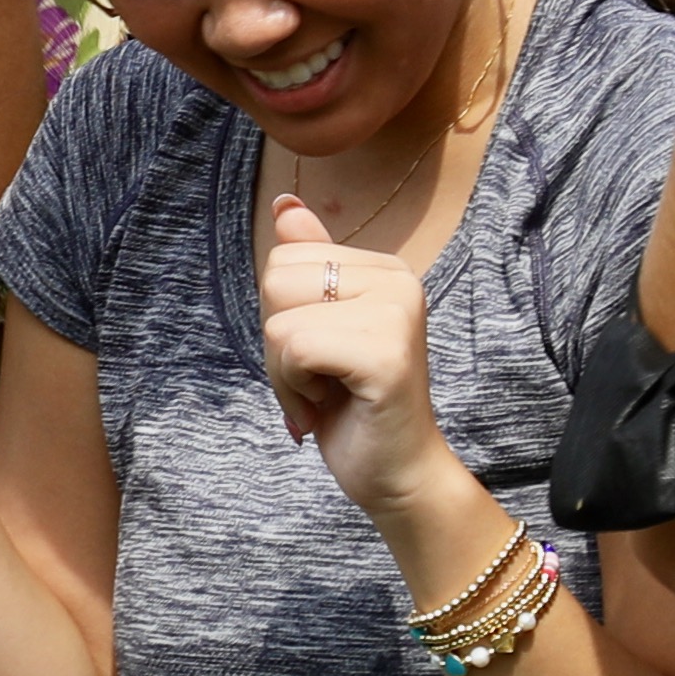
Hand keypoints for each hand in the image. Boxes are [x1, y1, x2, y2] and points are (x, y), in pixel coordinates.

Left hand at [264, 194, 455, 517]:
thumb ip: (307, 263)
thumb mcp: (316, 325)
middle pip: (275, 279)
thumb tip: (286, 204)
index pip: (283, 259)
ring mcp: (397, 313)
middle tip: (319, 375)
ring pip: (280, 319)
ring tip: (325, 390)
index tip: (318, 353)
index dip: (280, 315)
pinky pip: (294, 349)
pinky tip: (329, 405)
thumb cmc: (349, 402)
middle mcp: (399, 280)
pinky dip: (293, 387)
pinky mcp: (386, 353)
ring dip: (284, 369)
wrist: (394, 471)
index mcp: (383, 269)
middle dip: (278, 340)